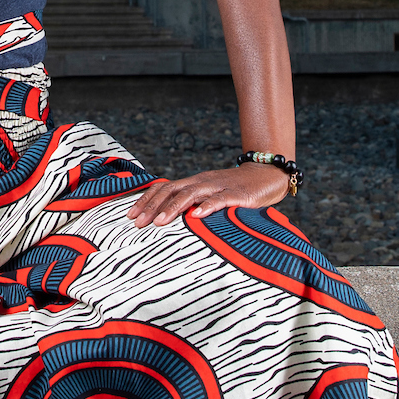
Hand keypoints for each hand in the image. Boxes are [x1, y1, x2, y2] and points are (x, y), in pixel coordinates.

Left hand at [125, 163, 290, 226]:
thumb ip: (192, 204)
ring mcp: (218, 187)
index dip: (146, 200)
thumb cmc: (236, 190)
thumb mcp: (210, 195)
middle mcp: (202, 182)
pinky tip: (196, 216)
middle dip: (152, 207)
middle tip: (137, 223)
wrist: (268, 175)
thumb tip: (166, 221)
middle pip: (172, 191)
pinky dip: (207, 207)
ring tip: (159, 223)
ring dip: (173, 208)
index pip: (164, 188)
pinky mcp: (237, 195)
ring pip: (191, 194)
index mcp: (194, 182)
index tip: (130, 216)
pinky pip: (220, 200)